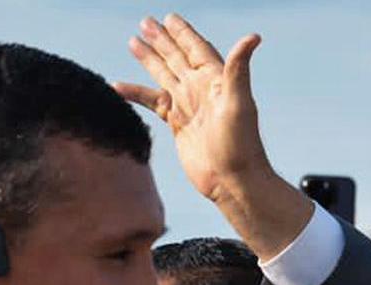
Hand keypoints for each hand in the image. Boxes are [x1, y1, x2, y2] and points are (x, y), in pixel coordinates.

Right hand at [117, 14, 267, 204]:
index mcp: (215, 81)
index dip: (183, 33)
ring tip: (134, 41)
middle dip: (162, 40)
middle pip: (177, 57)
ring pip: (164, 75)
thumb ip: (238, 69)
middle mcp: (201, 90)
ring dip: (150, 59)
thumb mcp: (239, 103)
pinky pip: (152, 103)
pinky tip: (117, 86)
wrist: (232, 181)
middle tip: (146, 21)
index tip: (169, 17)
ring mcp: (188, 107)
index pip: (197, 48)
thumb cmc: (241, 144)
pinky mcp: (177, 124)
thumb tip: (253, 36)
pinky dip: (136, 93)